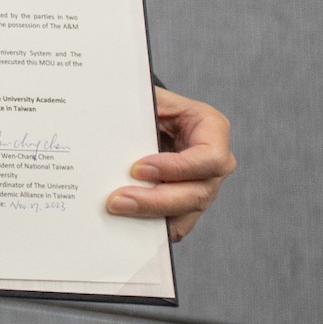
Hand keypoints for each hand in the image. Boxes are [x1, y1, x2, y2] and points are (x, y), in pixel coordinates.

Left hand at [106, 86, 235, 240]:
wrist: (147, 119)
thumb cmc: (151, 105)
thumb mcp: (150, 96)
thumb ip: (139, 103)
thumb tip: (108, 110)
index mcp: (212, 130)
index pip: (209, 158)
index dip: (177, 168)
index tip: (138, 168)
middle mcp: (214, 164)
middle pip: (197, 193)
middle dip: (156, 199)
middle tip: (118, 199)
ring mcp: (203, 187)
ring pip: (185, 213)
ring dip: (150, 215)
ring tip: (116, 208)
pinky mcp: (187, 204)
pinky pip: (174, 224)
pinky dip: (152, 226)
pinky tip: (127, 222)